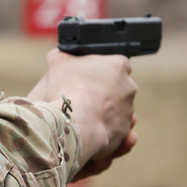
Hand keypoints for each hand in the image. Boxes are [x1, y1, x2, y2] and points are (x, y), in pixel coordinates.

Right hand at [27, 49, 137, 175]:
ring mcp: (128, 111)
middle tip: (83, 99)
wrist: (75, 122)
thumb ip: (62, 55)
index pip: (116, 64)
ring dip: (102, 114)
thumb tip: (60, 54)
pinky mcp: (124, 132)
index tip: (88, 79)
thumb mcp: (58, 63)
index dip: (101, 72)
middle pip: (117, 89)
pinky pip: (114, 131)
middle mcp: (128, 87)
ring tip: (83, 118)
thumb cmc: (67, 89)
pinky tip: (88, 131)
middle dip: (102, 95)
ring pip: (115, 112)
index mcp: (118, 65)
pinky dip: (102, 132)